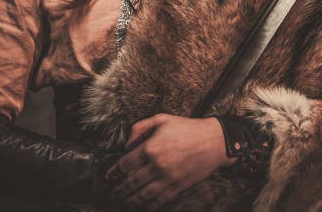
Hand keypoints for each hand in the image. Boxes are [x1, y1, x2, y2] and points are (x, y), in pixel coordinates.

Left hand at [105, 113, 235, 209]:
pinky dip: (150, 204)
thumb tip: (126, 144)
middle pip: (132, 182)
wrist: (213, 141)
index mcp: (151, 148)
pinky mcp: (179, 186)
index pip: (126, 164)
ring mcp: (168, 178)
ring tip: (124, 200)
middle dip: (120, 188)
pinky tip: (144, 204)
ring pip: (144, 194)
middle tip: (114, 191)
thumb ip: (140, 128)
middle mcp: (157, 165)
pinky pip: (160, 199)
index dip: (114, 171)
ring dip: (131, 199)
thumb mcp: (161, 119)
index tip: (108, 176)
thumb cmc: (187, 128)